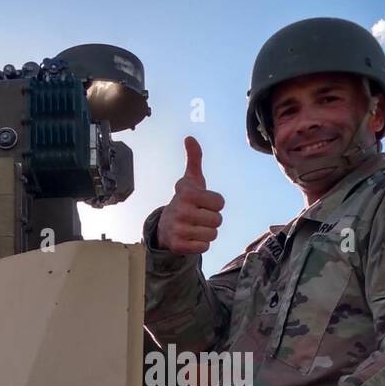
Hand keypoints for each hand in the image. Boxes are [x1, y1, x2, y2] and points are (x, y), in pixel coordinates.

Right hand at [157, 136, 226, 255]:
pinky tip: (191, 238)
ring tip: (195, 227)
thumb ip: (194, 159)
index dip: (215, 204)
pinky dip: (201, 244)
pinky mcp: (178, 246)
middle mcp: (180, 210)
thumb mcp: (190, 180)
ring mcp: (178, 229)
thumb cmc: (185, 201)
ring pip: (213, 234)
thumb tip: (190, 138)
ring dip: (207, 233)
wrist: (164, 227)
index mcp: (186, 193)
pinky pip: (204, 247)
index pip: (220, 202)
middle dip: (212, 220)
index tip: (203, 203)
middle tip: (198, 217)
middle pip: (218, 220)